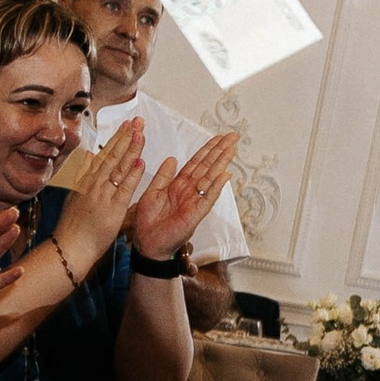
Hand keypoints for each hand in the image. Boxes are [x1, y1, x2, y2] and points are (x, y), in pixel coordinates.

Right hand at [56, 117, 146, 271]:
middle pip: (112, 155)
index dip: (117, 139)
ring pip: (118, 167)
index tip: (127, 125)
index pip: (104, 154)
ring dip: (131, 149)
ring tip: (140, 133)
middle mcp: (93, 184)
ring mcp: (102, 195)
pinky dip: (132, 175)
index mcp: (86, 181)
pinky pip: (124, 188)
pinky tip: (140, 162)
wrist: (69, 247)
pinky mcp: (111, 208)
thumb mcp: (76, 196)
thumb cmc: (74, 227)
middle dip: (126, 136)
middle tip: (137, 121)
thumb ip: (83, 175)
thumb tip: (87, 156)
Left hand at [131, 130, 241, 266]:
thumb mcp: (152, 192)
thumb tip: (172, 159)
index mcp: (179, 185)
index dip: (207, 149)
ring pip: (210, 179)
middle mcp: (189, 191)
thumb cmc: (148, 222)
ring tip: (232, 149)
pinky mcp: (195, 214)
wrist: (146, 243)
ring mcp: (194, 202)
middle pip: (207, 167)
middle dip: (220, 151)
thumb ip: (163, 176)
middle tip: (233, 137)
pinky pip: (207, 198)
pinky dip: (216, 187)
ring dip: (221, 164)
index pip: (196, 163)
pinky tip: (224, 175)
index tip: (218, 137)